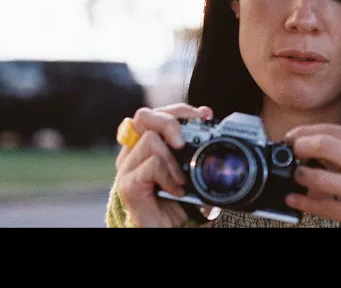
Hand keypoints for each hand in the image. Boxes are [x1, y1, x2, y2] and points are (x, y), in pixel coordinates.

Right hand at [115, 102, 213, 227]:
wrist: (168, 230)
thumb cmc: (178, 202)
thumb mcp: (191, 170)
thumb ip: (194, 150)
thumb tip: (212, 128)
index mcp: (147, 144)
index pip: (158, 113)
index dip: (181, 110)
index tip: (205, 115)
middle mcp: (133, 151)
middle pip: (145, 115)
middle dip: (171, 121)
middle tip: (185, 141)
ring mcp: (128, 167)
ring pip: (150, 138)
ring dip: (173, 158)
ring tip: (182, 179)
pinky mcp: (128, 183)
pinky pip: (152, 164)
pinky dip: (170, 175)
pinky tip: (177, 190)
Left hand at [283, 124, 340, 227]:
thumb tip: (306, 139)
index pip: (330, 130)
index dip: (304, 133)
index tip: (292, 138)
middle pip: (324, 146)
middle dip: (300, 148)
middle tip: (292, 153)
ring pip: (319, 178)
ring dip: (300, 176)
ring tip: (297, 176)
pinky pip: (323, 207)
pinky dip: (303, 201)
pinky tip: (295, 197)